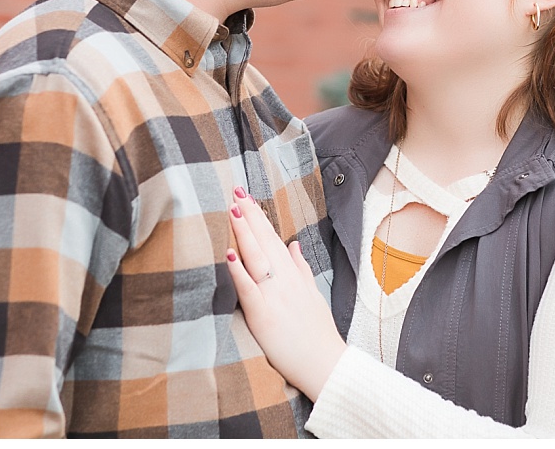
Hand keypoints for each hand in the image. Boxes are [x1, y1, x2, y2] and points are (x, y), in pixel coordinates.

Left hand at [225, 188, 345, 400]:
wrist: (325, 363)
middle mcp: (285, 280)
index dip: (259, 217)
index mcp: (294, 275)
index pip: (274, 238)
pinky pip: (249, 289)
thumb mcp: (312, 294)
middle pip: (265, 241)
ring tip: (233, 210)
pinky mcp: (263, 315)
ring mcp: (275, 296)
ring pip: (257, 258)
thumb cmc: (316, 332)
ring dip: (244, 233)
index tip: (246, 197)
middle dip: (250, 216)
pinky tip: (229, 254)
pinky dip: (239, 271)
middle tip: (236, 191)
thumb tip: (294, 244)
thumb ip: (301, 268)